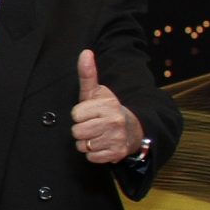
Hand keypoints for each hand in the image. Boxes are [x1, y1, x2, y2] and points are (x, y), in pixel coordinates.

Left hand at [69, 49, 143, 164]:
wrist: (133, 129)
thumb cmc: (108, 109)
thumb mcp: (97, 91)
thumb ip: (88, 74)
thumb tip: (85, 52)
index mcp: (108, 105)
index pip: (76, 114)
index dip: (80, 114)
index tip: (90, 113)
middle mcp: (114, 122)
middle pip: (77, 131)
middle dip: (81, 129)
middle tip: (93, 125)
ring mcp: (116, 139)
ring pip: (83, 145)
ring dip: (87, 142)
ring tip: (98, 134)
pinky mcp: (116, 154)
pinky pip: (91, 157)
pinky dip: (94, 153)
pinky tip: (102, 144)